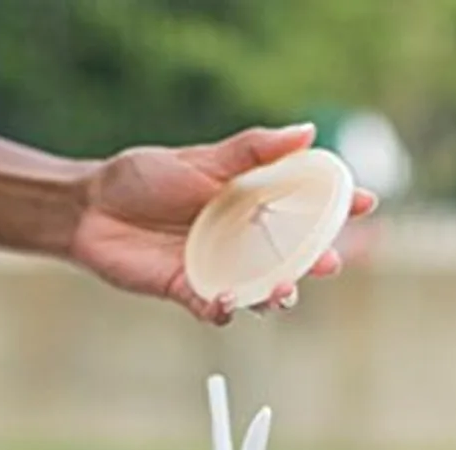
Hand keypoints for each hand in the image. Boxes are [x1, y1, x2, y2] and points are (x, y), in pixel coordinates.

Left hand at [69, 123, 376, 323]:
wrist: (89, 210)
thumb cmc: (142, 178)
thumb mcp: (201, 159)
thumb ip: (253, 151)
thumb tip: (306, 132)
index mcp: (253, 204)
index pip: (305, 207)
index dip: (339, 208)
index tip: (366, 202)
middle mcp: (244, 241)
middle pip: (293, 259)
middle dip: (316, 263)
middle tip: (329, 263)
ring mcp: (222, 270)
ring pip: (263, 292)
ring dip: (277, 295)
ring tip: (282, 291)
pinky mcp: (193, 293)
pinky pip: (218, 310)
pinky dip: (225, 310)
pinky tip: (225, 302)